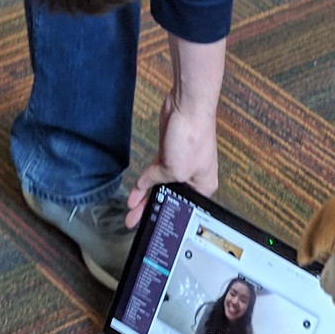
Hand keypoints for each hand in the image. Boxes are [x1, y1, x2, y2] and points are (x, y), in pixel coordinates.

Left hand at [128, 96, 218, 225]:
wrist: (187, 108)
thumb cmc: (193, 137)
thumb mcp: (175, 170)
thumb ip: (157, 180)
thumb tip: (143, 186)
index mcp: (203, 186)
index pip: (183, 207)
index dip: (167, 216)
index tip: (152, 225)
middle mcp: (193, 178)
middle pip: (169, 198)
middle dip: (151, 209)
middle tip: (135, 222)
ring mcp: (180, 166)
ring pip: (160, 186)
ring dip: (144, 197)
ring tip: (131, 211)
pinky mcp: (168, 154)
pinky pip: (154, 173)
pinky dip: (144, 181)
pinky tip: (135, 192)